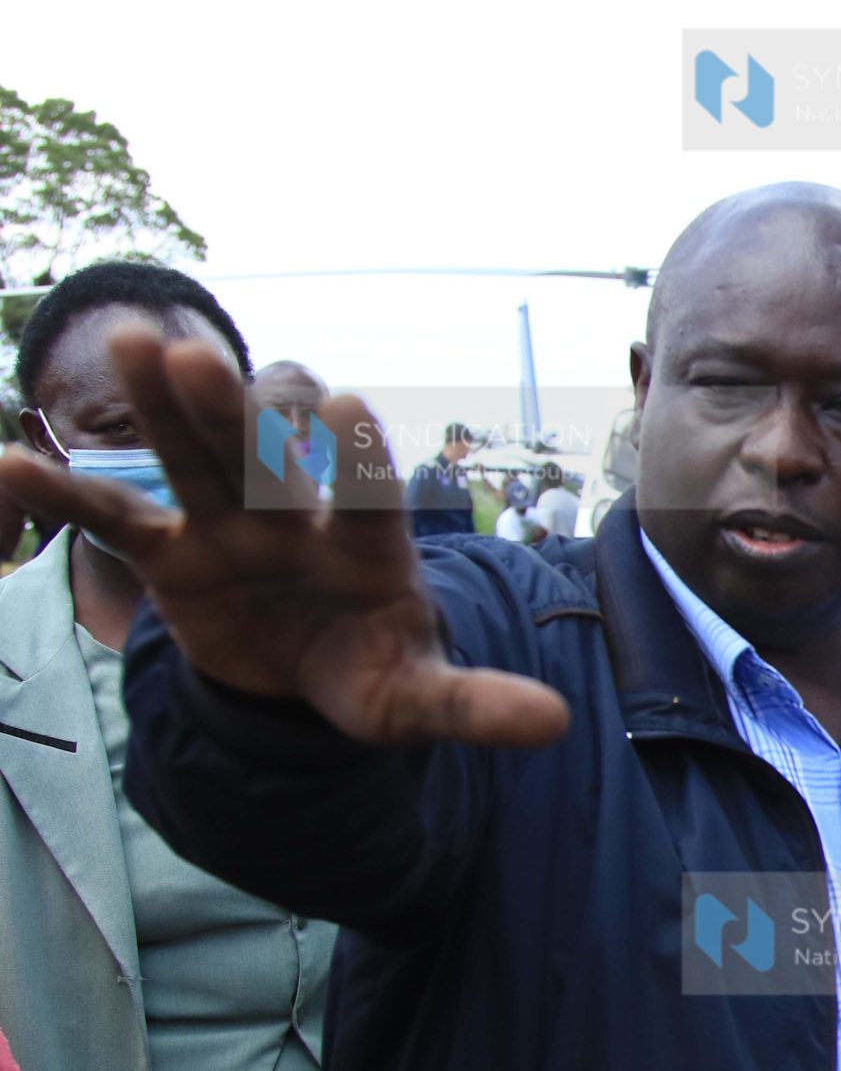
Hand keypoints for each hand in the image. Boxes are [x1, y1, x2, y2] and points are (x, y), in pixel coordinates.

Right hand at [0, 330, 567, 749]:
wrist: (312, 679)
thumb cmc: (372, 673)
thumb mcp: (416, 701)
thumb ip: (474, 705)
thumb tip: (556, 725)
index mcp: (369, 551)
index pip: (367, 497)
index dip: (356, 458)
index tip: (346, 407)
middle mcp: (298, 523)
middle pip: (266, 460)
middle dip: (238, 413)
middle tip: (204, 355)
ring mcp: (231, 530)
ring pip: (196, 461)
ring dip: (167, 410)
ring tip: (132, 345)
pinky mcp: (175, 554)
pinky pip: (117, 520)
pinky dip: (68, 495)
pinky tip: (7, 460)